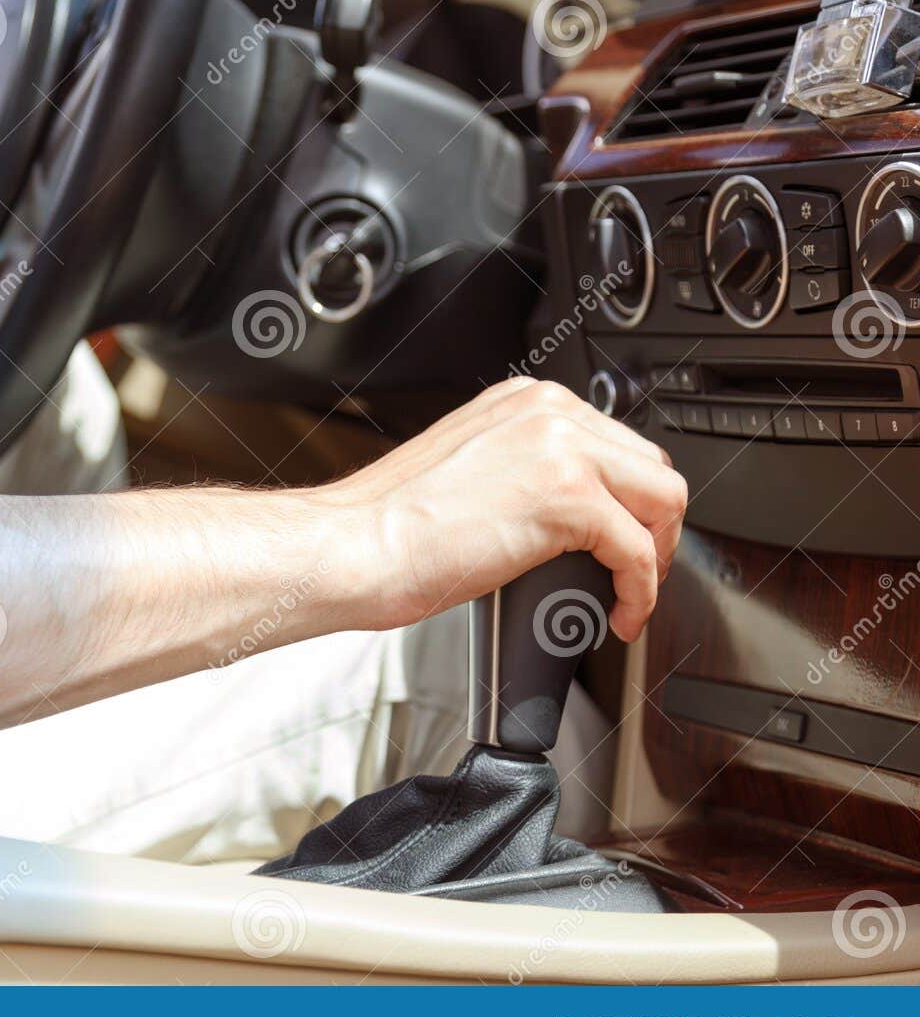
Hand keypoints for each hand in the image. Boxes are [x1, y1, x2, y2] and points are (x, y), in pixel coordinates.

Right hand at [319, 378, 687, 642]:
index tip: (619, 539)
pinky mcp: (568, 497)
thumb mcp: (467, 472)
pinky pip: (638, 551)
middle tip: (632, 572)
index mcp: (522, 402)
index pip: (613, 442)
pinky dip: (641, 591)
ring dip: (658, 556)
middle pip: (649, 467)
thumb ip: (517, 472)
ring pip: (662, 500)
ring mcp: (561, 449)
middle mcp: (548, 412)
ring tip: (632, 595)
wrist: (353, 547)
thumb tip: (559, 518)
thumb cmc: (388, 527)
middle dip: (652, 526)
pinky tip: (620, 614)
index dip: (628, 500)